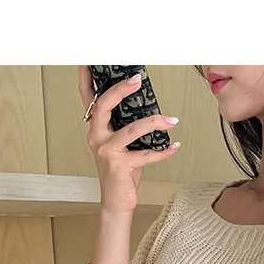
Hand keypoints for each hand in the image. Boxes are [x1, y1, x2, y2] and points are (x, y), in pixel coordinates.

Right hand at [78, 68, 179, 225]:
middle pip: (103, 106)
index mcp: (96, 129)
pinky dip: (163, 151)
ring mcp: (106, 152)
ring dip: (154, 123)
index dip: (88, 79)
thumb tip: (148, 106)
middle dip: (120, 90)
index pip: (90, 99)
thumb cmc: (121, 172)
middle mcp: (97, 138)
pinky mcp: (119, 166)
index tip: (92, 62)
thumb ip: (128, 126)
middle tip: (137, 80)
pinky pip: (146, 155)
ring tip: (171, 120)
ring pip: (131, 130)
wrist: (116, 202)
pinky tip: (174, 147)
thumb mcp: (122, 145)